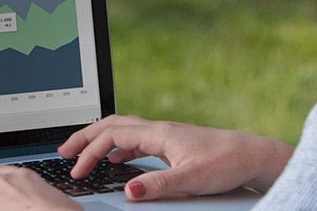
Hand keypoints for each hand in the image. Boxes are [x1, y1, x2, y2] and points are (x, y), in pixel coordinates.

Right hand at [57, 115, 292, 201]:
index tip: (77, 171)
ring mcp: (165, 135)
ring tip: (84, 153)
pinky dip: (118, 146)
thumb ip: (157, 185)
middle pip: (110, 125)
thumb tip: (127, 191)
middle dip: (84, 137)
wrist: (253, 155)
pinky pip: (136, 139)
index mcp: (158, 133)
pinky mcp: (172, 143)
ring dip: (99, 140)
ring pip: (122, 130)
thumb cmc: (227, 162)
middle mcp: (159, 129)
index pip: (111, 136)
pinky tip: (118, 159)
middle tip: (64, 152)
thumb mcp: (190, 178)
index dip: (89, 153)